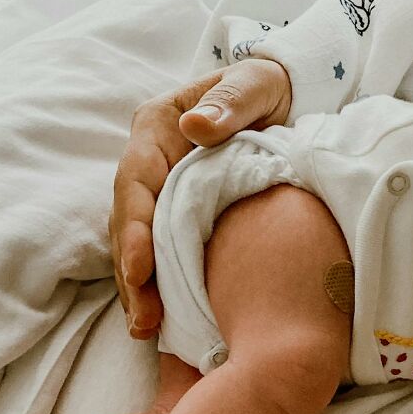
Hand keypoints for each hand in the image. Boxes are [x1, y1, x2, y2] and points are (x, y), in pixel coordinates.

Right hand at [110, 58, 291, 337]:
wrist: (283, 98)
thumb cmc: (265, 87)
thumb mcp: (254, 85)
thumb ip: (230, 102)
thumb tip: (196, 128)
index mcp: (159, 127)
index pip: (136, 180)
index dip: (136, 227)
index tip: (139, 268)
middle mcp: (150, 162)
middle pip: (129, 221)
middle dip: (132, 271)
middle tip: (143, 317)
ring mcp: (161, 189)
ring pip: (139, 241)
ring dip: (139, 286)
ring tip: (146, 328)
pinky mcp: (177, 212)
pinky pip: (160, 250)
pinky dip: (158, 283)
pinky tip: (161, 319)